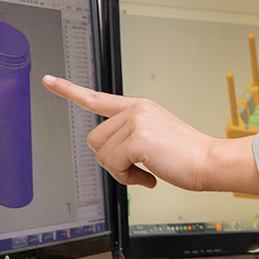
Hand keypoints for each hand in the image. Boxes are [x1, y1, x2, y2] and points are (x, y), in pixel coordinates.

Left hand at [42, 75, 258, 194]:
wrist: (209, 161)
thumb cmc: (186, 155)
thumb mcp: (155, 138)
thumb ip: (129, 138)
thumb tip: (110, 156)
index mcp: (140, 107)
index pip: (98, 98)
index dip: (69, 90)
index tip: (49, 80)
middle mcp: (136, 110)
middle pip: (95, 139)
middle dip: (111, 160)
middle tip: (137, 167)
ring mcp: (137, 122)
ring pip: (102, 155)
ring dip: (121, 171)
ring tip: (146, 171)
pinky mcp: (139, 139)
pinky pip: (114, 165)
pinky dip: (129, 178)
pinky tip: (149, 177)